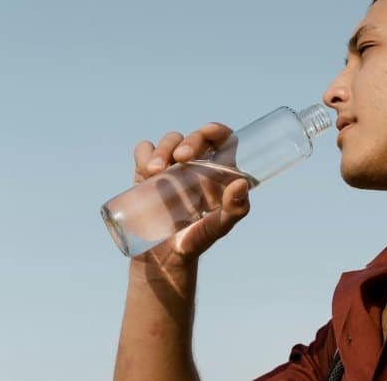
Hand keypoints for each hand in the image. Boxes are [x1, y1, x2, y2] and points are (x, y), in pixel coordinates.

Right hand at [130, 122, 249, 270]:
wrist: (164, 257)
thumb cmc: (198, 240)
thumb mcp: (220, 227)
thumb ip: (236, 208)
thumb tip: (241, 183)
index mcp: (217, 170)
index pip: (221, 139)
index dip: (217, 130)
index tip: (208, 131)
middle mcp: (195, 164)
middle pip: (193, 137)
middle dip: (188, 140)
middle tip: (182, 157)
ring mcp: (170, 167)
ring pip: (169, 141)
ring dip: (163, 148)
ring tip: (156, 170)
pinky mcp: (146, 174)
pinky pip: (144, 151)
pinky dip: (145, 153)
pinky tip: (146, 170)